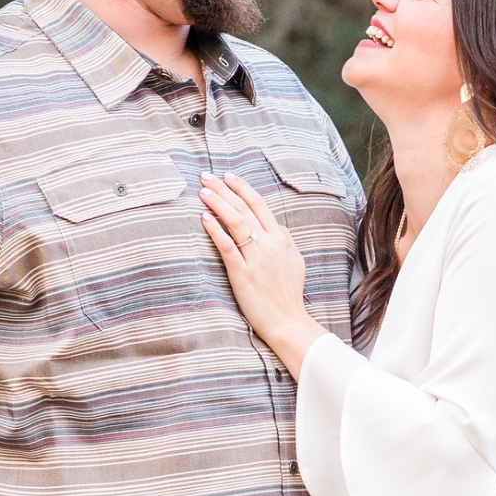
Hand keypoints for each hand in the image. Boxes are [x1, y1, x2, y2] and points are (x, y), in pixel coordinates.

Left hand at [196, 174, 327, 374]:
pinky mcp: (243, 273)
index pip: (260, 205)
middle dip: (225, 189)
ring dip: (218, 204)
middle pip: (245, 208)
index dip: (242, 188)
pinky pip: (228, 246)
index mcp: (282, 238)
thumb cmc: (288, 293)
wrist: (288, 320)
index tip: (228, 177)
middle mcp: (270, 244)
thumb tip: (274, 226)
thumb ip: (284, 241)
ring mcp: (257, 258)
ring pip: (236, 222)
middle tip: (207, 175)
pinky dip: (215, 230)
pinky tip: (204, 218)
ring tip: (203, 191)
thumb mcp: (293, 261)